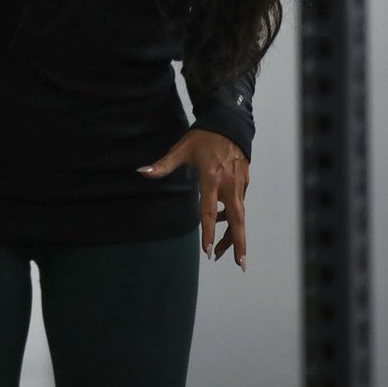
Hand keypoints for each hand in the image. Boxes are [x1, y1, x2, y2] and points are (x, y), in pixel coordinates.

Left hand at [137, 129, 249, 268]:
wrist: (228, 122)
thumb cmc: (203, 137)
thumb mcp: (181, 149)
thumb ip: (163, 165)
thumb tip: (141, 171)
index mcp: (211, 178)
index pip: (209, 211)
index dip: (209, 232)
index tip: (208, 251)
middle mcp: (228, 183)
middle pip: (237, 219)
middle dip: (238, 242)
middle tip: (240, 264)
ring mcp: (239, 182)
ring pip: (241, 214)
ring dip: (235, 233)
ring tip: (226, 251)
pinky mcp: (245, 180)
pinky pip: (240, 202)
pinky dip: (233, 214)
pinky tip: (223, 216)